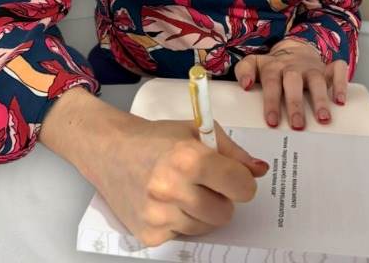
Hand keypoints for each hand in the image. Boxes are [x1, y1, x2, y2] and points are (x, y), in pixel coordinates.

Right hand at [87, 116, 268, 246]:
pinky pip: (183, 235)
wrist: (109, 149)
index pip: (242, 187)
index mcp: (189, 159)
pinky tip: (165, 203)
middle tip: (203, 183)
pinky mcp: (148, 233)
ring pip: (206, 227)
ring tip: (182, 191)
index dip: (241, 181)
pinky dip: (180, 222)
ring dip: (201, 212)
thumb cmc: (155, 138)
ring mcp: (158, 215)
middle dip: (221, 199)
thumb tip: (259, 171)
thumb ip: (233, 152)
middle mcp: (172, 189)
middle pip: (226, 213)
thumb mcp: (196, 132)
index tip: (233, 177)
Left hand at [233, 39, 348, 129]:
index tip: (272, 122)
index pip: (271, 83)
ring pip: (317, 80)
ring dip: (320, 99)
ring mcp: (312, 67)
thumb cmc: (274, 66)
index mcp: (274, 68)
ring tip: (323, 119)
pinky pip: (338, 71)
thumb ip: (244, 71)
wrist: (295, 48)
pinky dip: (341, 84)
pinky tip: (341, 101)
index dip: (271, 102)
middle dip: (295, 104)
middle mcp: (293, 67)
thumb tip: (245, 85)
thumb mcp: (254, 64)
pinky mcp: (328, 67)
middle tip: (297, 126)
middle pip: (294, 83)